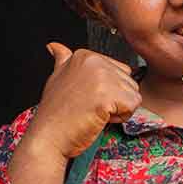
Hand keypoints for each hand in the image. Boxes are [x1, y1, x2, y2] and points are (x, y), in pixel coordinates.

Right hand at [22, 43, 140, 160]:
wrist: (49, 137)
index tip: (86, 98)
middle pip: (129, 82)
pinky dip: (120, 118)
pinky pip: (132, 106)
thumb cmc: (55, 113)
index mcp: (85, 56)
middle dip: (115, 99)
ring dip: (118, 109)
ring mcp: (101, 77)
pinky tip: (99, 118)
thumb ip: (62, 60)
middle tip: (90, 107)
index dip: (108, 91)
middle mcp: (94, 61)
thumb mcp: (56, 78)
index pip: (121, 71)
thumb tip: (55, 46)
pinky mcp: (108, 95)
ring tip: (94, 112)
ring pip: (133, 94)